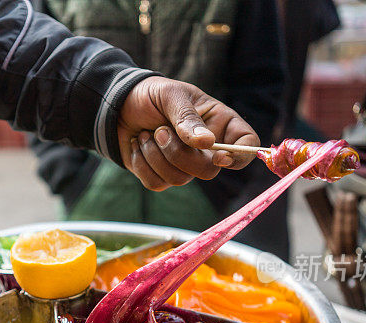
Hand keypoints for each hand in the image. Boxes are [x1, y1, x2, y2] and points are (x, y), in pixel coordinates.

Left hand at [118, 76, 259, 190]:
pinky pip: (157, 183)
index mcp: (219, 122)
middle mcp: (207, 148)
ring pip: (181, 179)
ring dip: (156, 156)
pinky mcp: (162, 175)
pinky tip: (139, 145)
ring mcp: (185, 164)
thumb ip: (187, 117)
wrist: (119, 106)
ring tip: (147, 133)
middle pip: (209, 171)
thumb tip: (206, 142)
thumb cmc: (152, 95)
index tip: (218, 154)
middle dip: (180, 154)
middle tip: (160, 130)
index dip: (239, 155)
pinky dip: (142, 163)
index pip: (246, 144)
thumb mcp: (171, 95)